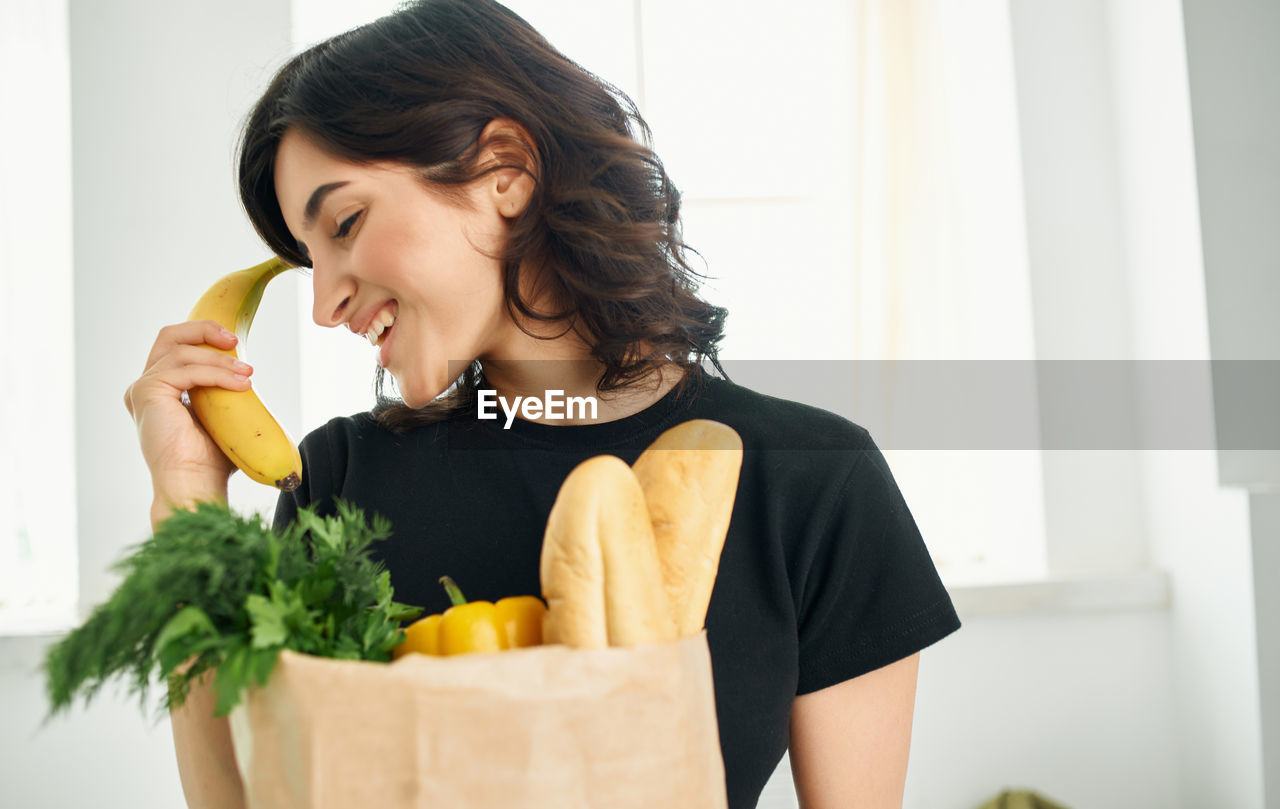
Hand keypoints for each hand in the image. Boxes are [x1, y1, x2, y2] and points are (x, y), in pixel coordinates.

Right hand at [124, 320, 252, 520]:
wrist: (194, 485)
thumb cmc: (210, 462)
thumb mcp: (220, 417)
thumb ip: (223, 394)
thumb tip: (248, 376)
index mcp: (160, 391)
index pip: (177, 346)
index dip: (204, 336)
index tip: (236, 343)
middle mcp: (146, 387)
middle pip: (169, 336)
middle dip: (204, 330)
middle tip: (235, 340)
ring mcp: (142, 389)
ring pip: (182, 352)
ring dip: (219, 359)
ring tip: (248, 374)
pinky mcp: (146, 393)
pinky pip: (186, 371)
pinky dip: (216, 374)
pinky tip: (241, 385)